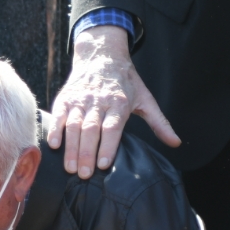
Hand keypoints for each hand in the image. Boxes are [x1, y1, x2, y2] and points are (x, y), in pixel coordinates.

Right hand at [48, 24, 178, 177]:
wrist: (102, 55)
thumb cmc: (125, 81)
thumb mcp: (145, 99)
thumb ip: (159, 123)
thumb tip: (175, 142)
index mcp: (119, 102)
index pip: (112, 127)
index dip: (107, 146)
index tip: (104, 165)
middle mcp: (98, 101)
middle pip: (91, 130)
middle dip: (86, 153)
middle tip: (84, 174)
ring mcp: (80, 99)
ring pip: (73, 125)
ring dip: (71, 147)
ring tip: (70, 168)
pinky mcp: (66, 98)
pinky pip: (59, 115)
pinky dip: (55, 130)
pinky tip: (53, 146)